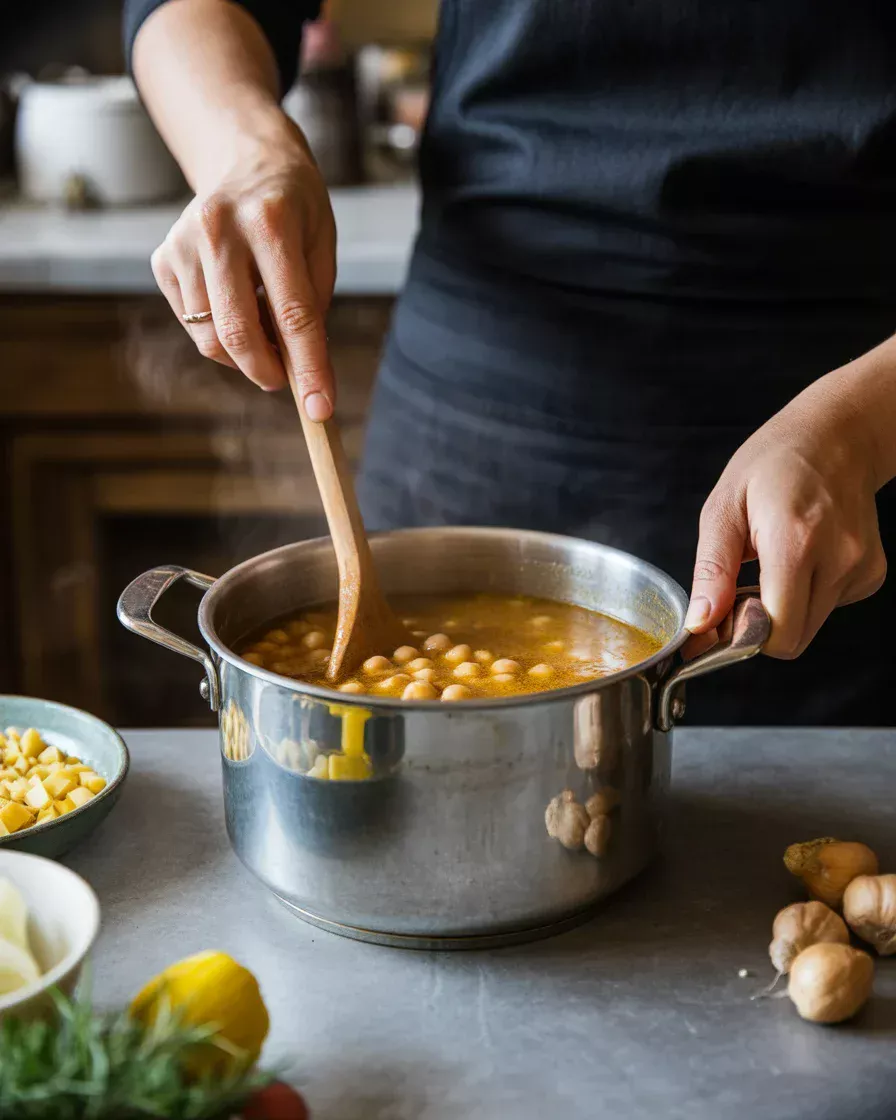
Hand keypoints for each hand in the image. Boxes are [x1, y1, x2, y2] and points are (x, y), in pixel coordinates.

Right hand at [151, 119, 336, 417]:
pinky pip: (192, 325)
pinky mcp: (164, 259)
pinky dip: (219, 335)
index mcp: (271, 222)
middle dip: (268, 373)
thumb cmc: (294, 209)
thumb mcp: (320, 247)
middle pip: (238, 333)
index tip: (320, 408)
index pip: (293, 314)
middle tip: (286, 381)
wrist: (245, 159)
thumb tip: (307, 378)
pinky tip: (237, 307)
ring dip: (244, 356)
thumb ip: (312, 310)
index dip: (308, 367)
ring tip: (266, 334)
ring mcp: (183, 243)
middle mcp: (219, 229)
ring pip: (210, 337)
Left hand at [686, 377, 886, 657]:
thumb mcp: (723, 508)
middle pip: (793, 639)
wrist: (836, 436)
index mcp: (795, 541)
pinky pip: (830, 608)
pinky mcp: (872, 573)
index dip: (743, 635)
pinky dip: (808, 596)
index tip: (724, 617)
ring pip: (811, 626)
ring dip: (784, 610)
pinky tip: (802, 558)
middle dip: (760, 627)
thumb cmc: (773, 464)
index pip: (776, 632)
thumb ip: (712, 571)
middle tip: (743, 589)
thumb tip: (701, 624)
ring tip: (773, 564)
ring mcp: (860, 567)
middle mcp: (838, 558)